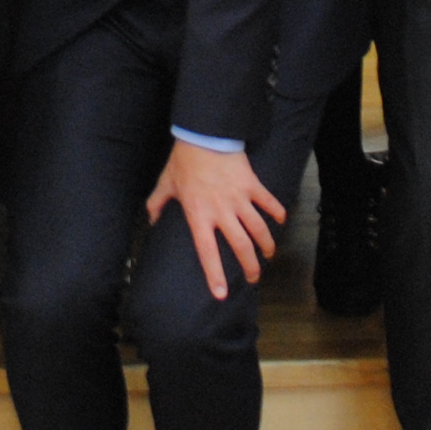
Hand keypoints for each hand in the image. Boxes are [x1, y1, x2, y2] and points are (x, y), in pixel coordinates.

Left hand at [145, 140, 289, 301]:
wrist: (203, 135)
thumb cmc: (183, 161)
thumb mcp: (166, 183)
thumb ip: (157, 204)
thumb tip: (150, 219)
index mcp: (199, 216)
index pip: (207, 252)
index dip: (215, 275)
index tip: (221, 294)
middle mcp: (221, 212)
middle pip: (241, 247)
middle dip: (251, 266)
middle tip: (254, 277)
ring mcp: (239, 199)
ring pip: (259, 229)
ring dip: (266, 245)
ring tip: (269, 255)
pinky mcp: (252, 185)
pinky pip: (268, 202)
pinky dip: (277, 212)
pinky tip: (281, 220)